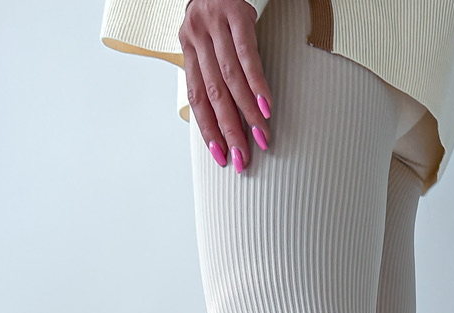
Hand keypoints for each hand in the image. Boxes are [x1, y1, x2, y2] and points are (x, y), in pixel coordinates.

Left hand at [179, 0, 274, 173]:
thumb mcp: (209, 37)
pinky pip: (247, 55)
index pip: (196, 97)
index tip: (221, 156)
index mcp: (188, 46)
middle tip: (242, 157)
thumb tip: (227, 115)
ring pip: (230, 78)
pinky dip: (257, 84)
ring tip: (261, 136)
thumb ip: (212, 69)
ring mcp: (215, 24)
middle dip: (229, 130)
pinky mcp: (236, 13)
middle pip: (213, 93)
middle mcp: (197, 36)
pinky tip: (266, 105)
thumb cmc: (219, 8)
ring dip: (247, 113)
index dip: (208, 130)